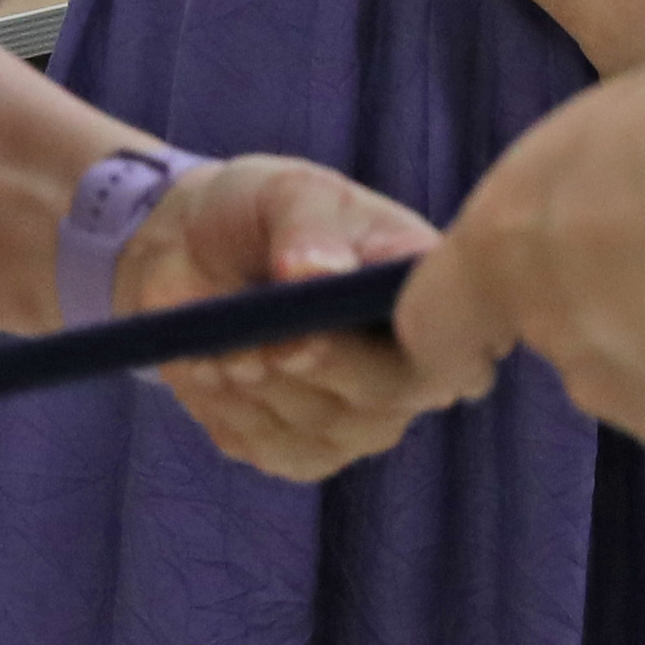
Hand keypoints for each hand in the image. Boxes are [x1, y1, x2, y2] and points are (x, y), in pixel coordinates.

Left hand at [116, 149, 442, 483]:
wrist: (192, 250)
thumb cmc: (263, 212)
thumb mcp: (289, 193)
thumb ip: (308, 227)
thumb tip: (319, 274)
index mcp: (430, 297)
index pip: (452, 348)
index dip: (405, 353)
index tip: (321, 328)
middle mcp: (411, 369)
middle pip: (384, 400)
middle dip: (312, 367)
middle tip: (256, 340)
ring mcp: (361, 420)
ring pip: (323, 432)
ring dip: (260, 389)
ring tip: (214, 345)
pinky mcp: (304, 451)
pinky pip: (274, 450)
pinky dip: (231, 411)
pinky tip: (205, 367)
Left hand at [397, 43, 644, 454]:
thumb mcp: (611, 122)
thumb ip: (570, 194)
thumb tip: (587, 226)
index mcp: (506, 247)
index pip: (430, 328)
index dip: (454, 339)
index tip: (479, 346)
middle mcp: (555, 332)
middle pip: (562, 336)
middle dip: (608, 301)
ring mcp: (631, 389)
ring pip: (639, 371)